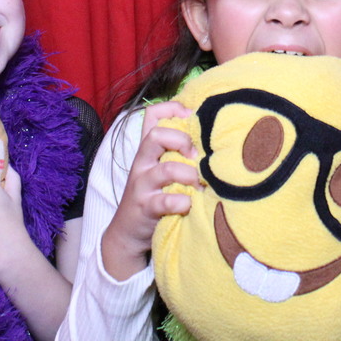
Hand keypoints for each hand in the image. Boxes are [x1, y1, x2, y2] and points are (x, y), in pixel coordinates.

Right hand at [100, 101, 200, 280]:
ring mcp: (143, 185)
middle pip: (155, 135)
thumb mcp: (162, 167)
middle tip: (197, 157)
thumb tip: (212, 134)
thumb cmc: (155, 194)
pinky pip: (164, 201)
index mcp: (149, 149)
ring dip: (189, 175)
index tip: (192, 120)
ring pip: (165, 169)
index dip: (173, 109)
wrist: (128, 232)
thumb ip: (179, 151)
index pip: (153, 115)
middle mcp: (143, 162)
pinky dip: (181, 202)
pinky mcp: (146, 208)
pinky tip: (189, 204)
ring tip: (200, 185)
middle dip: (182, 141)